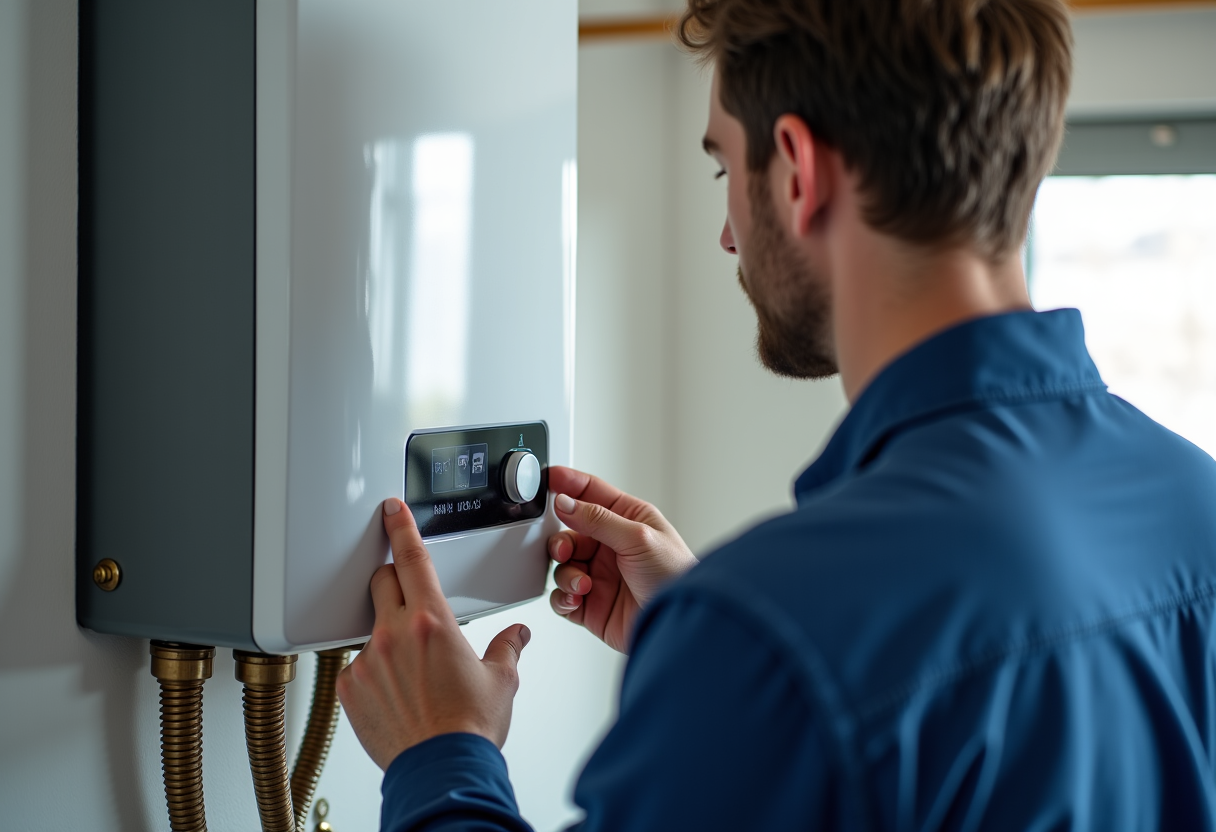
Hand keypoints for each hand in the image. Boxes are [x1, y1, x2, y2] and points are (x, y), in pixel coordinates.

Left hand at [336, 498, 530, 769]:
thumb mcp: (501, 680)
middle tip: (409, 600)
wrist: (442, 771)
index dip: (400, 528)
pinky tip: (395, 693)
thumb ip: (508, 648)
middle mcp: (394, 634)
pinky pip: (357, 665)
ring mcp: (368, 661)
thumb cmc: (470, 728)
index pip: (411, 558)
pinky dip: (373, 672)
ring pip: (370, 627)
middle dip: (393, 581)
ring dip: (387, 635)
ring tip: (410, 669)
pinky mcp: (350, 688)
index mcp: (432, 621)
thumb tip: (518, 636)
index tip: (391, 511)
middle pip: (382, 583)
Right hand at [547, 466, 696, 652]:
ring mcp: (599, 576)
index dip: (569, 484)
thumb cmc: (676, 577)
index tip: (548, 478)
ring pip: (562, 566)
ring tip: (583, 584)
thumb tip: (566, 502)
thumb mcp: (639, 538)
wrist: (677, 624)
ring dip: (566, 574)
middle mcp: (610, 546)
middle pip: (569, 533)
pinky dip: (562, 598)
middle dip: (561, 542)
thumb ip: (599, 519)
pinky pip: (561, 597)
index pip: (592, 494)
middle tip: (564, 551)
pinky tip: (576, 599)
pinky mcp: (590, 605)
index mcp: (627, 520)